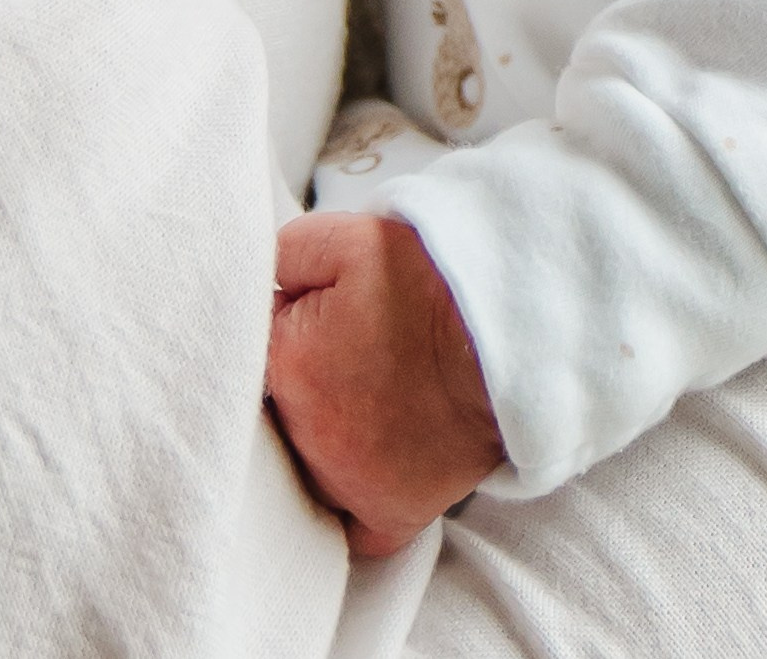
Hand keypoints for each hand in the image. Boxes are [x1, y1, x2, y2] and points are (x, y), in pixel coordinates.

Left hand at [268, 213, 503, 556]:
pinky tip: (369, 466)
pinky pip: (348, 528)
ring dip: (323, 439)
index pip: (254, 346)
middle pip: (278, 409)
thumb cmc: (435, 282)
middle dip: (304, 381)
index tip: (321, 313)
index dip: (288, 324)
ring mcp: (346, 484)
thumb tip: (260, 283)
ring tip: (370, 396)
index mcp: (286, 360)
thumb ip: (284, 254)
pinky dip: (353, 504)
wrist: (512, 332)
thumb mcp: (351, 237)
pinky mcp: (388, 515)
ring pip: (307, 465)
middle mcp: (305, 434)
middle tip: (353, 349)